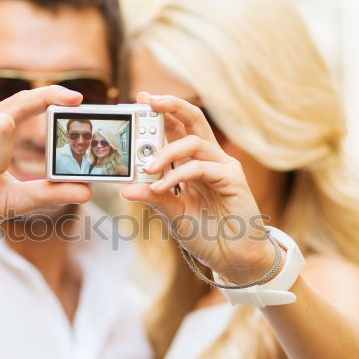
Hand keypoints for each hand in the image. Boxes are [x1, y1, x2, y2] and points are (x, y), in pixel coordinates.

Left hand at [120, 92, 278, 283]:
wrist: (232, 258)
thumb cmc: (206, 234)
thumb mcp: (172, 214)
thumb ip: (153, 198)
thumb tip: (126, 188)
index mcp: (193, 163)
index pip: (177, 128)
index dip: (161, 112)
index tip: (139, 99)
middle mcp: (209, 159)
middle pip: (194, 120)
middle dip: (171, 106)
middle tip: (148, 101)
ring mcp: (222, 167)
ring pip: (194, 142)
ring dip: (166, 152)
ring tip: (147, 168)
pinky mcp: (232, 180)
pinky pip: (201, 167)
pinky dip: (178, 175)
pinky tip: (162, 186)